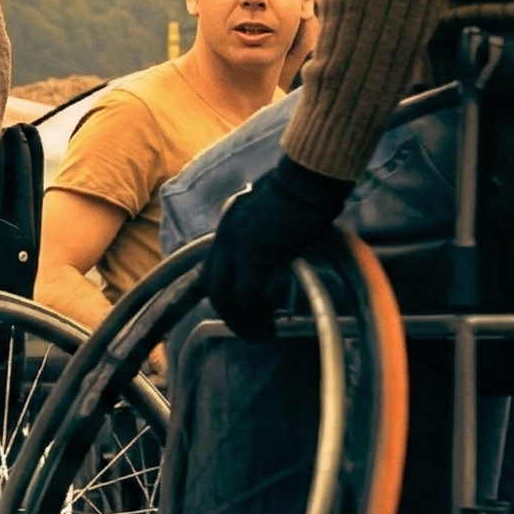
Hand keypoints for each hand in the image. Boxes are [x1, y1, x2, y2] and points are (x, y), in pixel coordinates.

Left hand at [200, 156, 352, 339]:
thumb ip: (259, 236)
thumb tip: (272, 254)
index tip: (239, 313)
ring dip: (240, 320)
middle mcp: (224, 239)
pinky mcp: (257, 254)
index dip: (222, 297)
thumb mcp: (265, 217)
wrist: (303, 181)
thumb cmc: (294, 194)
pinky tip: (271, 323)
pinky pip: (247, 293)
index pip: (210, 271)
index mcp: (226, 231)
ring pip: (225, 295)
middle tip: (249, 331)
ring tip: (260, 333)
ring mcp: (237, 247)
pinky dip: (255, 314)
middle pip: (212, 287)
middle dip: (228, 314)